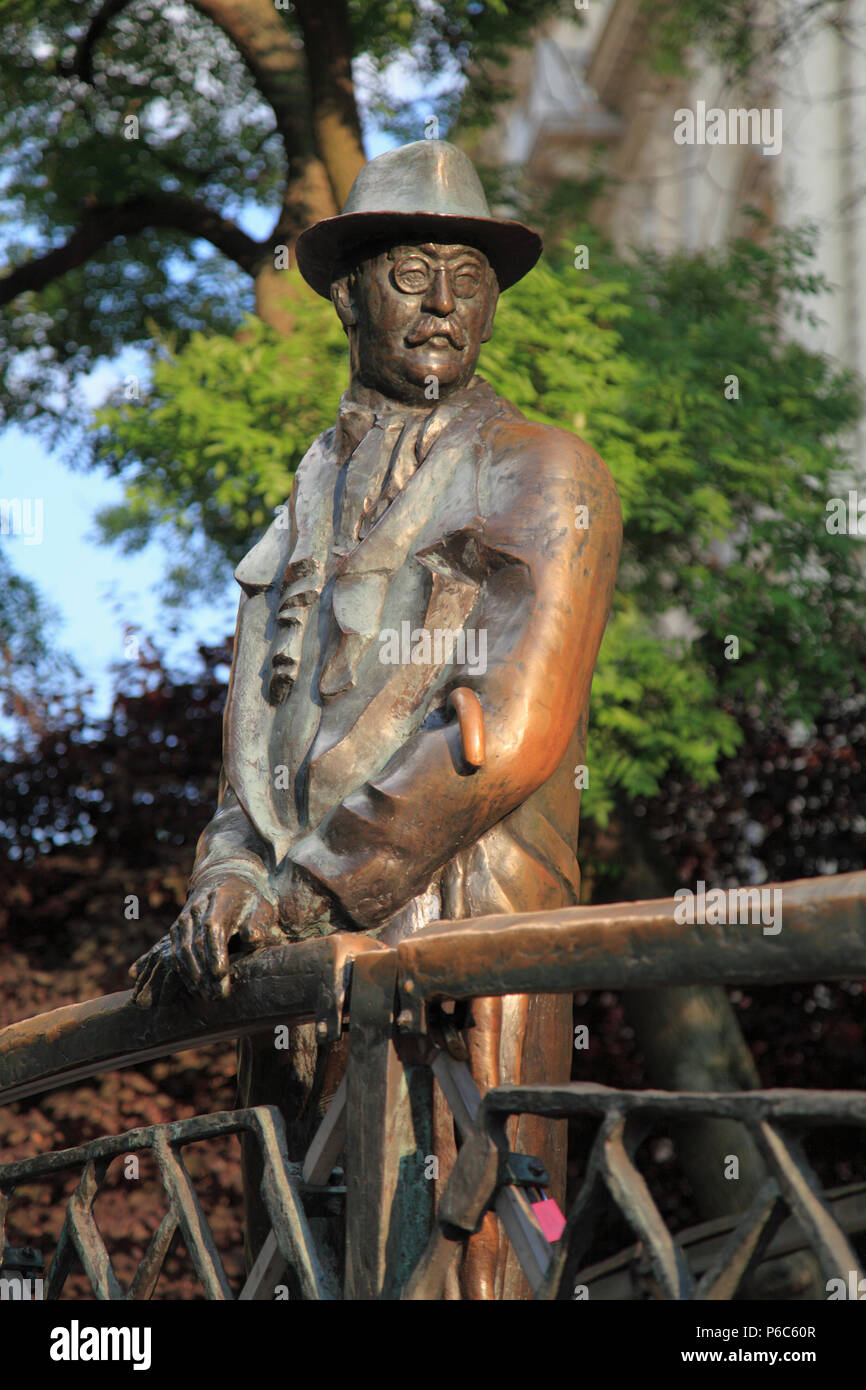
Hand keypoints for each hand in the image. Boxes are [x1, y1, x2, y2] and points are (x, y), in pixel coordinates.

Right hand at [130, 876, 280, 1006]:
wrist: (227, 882)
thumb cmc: (249, 902)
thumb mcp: (261, 907)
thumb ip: (257, 924)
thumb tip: (251, 939)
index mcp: (220, 898)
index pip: (213, 928)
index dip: (215, 953)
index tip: (221, 976)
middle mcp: (197, 907)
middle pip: (196, 943)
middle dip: (205, 972)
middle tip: (218, 995)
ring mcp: (184, 917)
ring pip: (182, 950)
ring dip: (194, 976)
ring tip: (207, 996)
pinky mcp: (177, 928)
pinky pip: (175, 953)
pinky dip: (184, 972)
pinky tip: (195, 988)